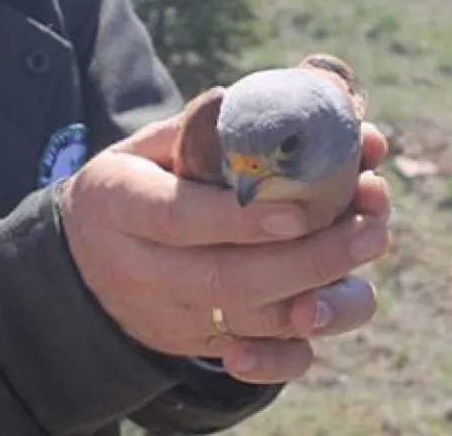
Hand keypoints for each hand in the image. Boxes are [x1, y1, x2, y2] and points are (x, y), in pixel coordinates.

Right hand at [59, 114, 391, 384]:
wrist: (80, 263)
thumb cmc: (132, 186)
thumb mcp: (144, 147)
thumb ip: (205, 125)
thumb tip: (297, 87)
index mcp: (118, 205)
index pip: (179, 218)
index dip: (242, 217)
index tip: (303, 207)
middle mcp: (140, 271)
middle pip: (229, 278)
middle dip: (311, 256)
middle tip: (371, 223)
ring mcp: (169, 316)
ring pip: (250, 322)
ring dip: (322, 292)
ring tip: (368, 246)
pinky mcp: (194, 345)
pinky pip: (252, 363)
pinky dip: (292, 352)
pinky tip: (323, 312)